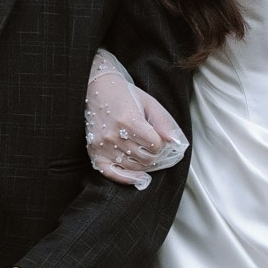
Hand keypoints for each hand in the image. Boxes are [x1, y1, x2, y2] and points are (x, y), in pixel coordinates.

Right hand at [85, 53, 185, 187]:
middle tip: (153, 146)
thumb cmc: (123, 94)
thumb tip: (174, 142)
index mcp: (129, 120)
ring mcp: (102, 145)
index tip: (158, 138)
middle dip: (154, 154)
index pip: (155, 145)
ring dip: (143, 163)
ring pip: (133, 166)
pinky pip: (112, 173)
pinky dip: (126, 178)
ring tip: (143, 152)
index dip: (161, 143)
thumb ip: (163, 122)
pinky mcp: (94, 151)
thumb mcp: (148, 102)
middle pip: (146, 158)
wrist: (95, 88)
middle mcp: (114, 135)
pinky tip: (137, 177)